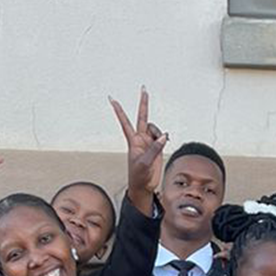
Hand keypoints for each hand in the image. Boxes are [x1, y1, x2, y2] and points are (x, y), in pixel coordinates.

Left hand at [110, 89, 168, 213]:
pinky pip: (162, 138)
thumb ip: (154, 149)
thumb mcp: (144, 163)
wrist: (143, 186)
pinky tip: (164, 142)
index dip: (119, 110)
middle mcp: (140, 139)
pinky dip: (164, 139)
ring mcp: (149, 143)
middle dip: (143, 103)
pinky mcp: (156, 148)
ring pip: (155, 129)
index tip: (112, 99)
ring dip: (159, 133)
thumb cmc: (138, 176)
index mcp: (133, 141)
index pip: (125, 122)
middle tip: (144, 89)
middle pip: (142, 117)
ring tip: (159, 143)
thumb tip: (163, 136)